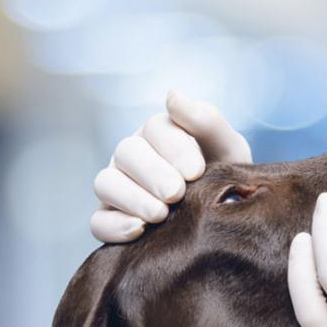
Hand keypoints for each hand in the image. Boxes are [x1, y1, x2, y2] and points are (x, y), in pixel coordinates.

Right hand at [91, 90, 251, 242]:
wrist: (224, 220)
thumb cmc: (225, 178)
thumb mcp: (228, 149)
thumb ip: (206, 121)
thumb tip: (172, 96)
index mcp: (159, 133)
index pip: (155, 129)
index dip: (174, 148)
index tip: (196, 171)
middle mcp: (132, 157)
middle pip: (126, 153)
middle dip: (153, 173)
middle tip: (177, 193)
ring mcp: (118, 188)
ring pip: (105, 184)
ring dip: (132, 198)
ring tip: (161, 214)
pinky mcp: (111, 220)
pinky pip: (98, 222)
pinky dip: (114, 226)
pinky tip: (140, 230)